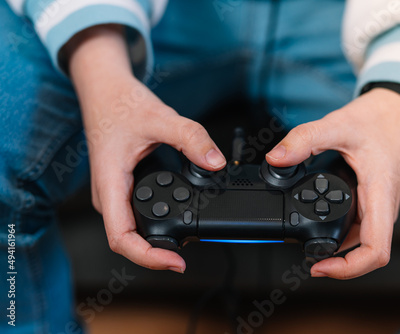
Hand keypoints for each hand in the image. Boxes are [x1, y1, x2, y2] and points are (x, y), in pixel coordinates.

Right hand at [67, 25, 225, 271]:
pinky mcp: (122, 189)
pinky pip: (135, 216)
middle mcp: (108, 194)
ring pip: (131, 230)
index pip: (121, 238)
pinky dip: (155, 224)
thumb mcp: (160, 118)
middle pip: (128, 240)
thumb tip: (215, 162)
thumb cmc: (121, 105)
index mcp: (110, 182)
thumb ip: (191, 139)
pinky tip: (175, 218)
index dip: (148, 257)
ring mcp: (114, 194)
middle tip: (187, 253)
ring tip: (185, 238)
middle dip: (156, 253)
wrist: (105, 92)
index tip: (174, 262)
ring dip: (156, 240)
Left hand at [266, 88, 399, 278]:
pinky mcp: (374, 203)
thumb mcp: (338, 125)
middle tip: (307, 261)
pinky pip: (361, 230)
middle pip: (367, 254)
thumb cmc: (380, 120)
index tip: (321, 267)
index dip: (349, 268)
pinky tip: (321, 227)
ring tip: (310, 247)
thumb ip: (304, 139)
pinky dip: (341, 236)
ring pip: (363, 244)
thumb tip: (276, 158)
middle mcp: (383, 208)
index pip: (376, 250)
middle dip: (338, 264)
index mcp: (380, 195)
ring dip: (340, 252)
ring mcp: (379, 207)